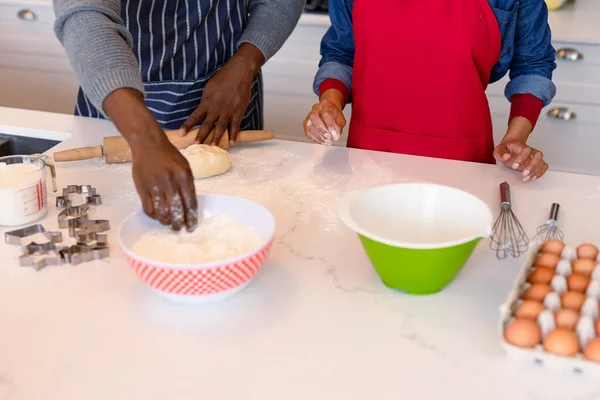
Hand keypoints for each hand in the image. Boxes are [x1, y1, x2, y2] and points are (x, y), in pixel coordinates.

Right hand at [103, 88, 197, 230]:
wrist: (148, 145)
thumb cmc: (169, 156)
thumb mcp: (184, 167)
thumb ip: (188, 186)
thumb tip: (189, 207)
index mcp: (183, 176)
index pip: (190, 203)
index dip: (191, 218)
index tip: (191, 227)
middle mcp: (170, 182)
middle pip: (176, 210)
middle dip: (178, 223)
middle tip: (178, 228)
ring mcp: (155, 185)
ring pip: (161, 212)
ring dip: (165, 221)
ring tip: (167, 222)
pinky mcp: (142, 188)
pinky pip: (148, 208)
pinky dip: (153, 215)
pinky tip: (157, 215)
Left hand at [179, 43, 263, 145]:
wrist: (239, 72)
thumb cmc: (223, 78)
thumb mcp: (209, 87)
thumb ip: (205, 100)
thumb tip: (202, 109)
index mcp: (207, 102)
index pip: (195, 116)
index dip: (187, 126)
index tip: (181, 134)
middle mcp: (216, 108)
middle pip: (207, 125)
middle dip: (201, 136)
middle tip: (195, 146)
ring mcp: (228, 111)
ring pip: (220, 127)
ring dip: (216, 138)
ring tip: (212, 147)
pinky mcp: (238, 112)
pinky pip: (235, 126)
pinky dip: (233, 135)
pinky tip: (231, 143)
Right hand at [303, 91, 345, 144]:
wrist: (329, 111)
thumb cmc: (334, 115)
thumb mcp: (341, 119)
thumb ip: (339, 126)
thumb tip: (336, 135)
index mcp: (325, 104)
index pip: (326, 113)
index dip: (330, 125)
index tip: (335, 134)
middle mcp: (316, 108)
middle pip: (314, 117)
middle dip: (322, 130)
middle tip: (329, 137)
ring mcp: (309, 115)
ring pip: (309, 125)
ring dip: (317, 136)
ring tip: (326, 142)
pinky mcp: (306, 122)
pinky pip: (307, 131)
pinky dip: (314, 138)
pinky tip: (321, 141)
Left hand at [493, 140, 547, 181]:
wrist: (511, 148)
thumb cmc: (506, 149)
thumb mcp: (499, 150)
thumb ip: (500, 153)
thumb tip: (506, 156)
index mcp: (521, 146)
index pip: (526, 150)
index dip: (522, 158)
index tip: (514, 166)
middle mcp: (530, 151)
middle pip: (538, 155)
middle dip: (532, 166)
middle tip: (524, 174)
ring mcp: (534, 157)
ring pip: (541, 161)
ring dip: (536, 171)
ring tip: (527, 178)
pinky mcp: (536, 163)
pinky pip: (544, 166)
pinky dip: (540, 172)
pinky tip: (533, 177)